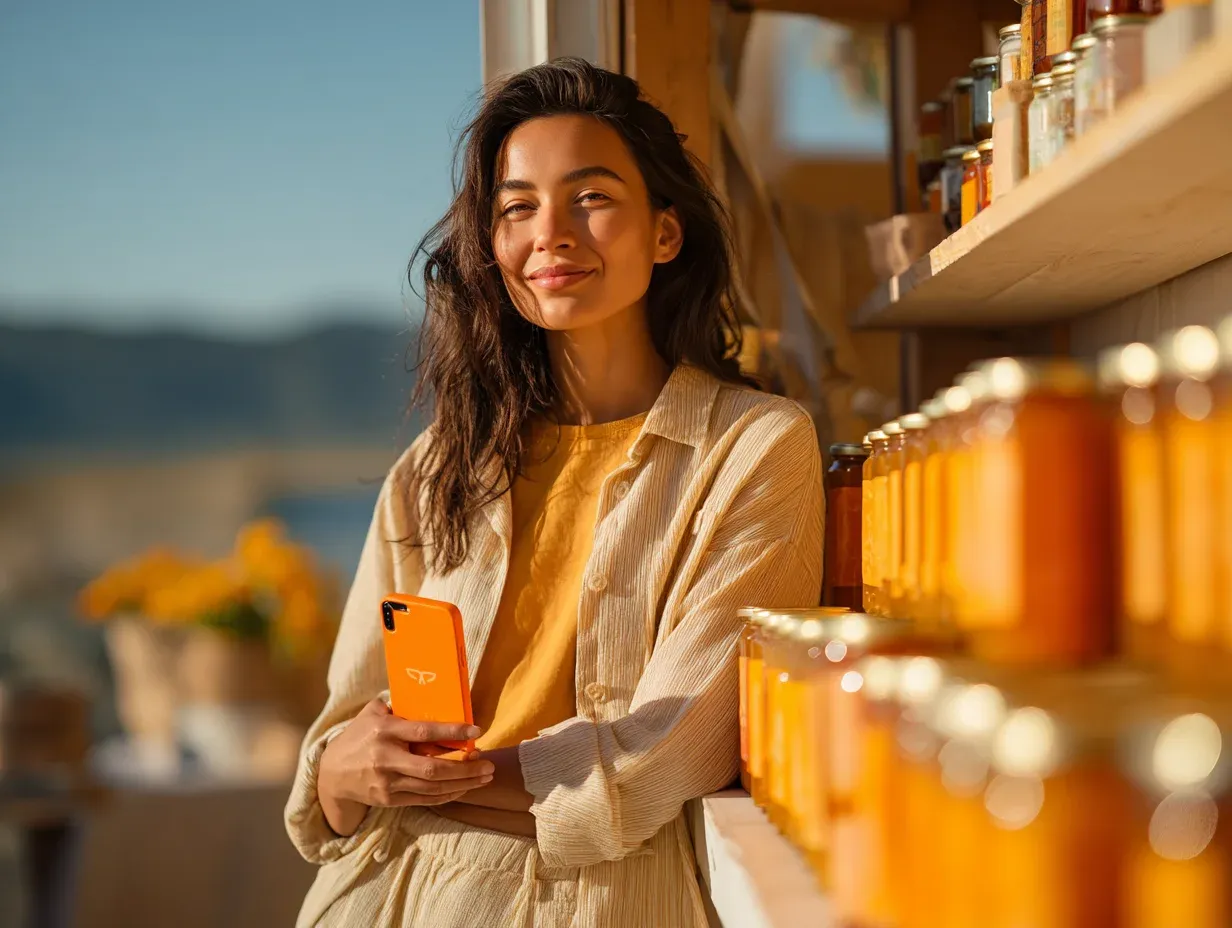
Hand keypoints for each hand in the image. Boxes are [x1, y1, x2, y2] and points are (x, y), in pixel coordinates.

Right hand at [317, 699, 492, 835]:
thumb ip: (398, 705)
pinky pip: (425, 799)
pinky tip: (464, 787)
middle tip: (489, 764)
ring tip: (485, 777)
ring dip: (463, 783)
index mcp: (384, 731)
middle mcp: (386, 758)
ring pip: (432, 787)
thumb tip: (431, 694)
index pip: (423, 732)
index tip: (476, 730)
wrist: (331, 774)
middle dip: (465, 768)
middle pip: (433, 768)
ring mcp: (387, 782)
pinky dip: (448, 794)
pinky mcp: (389, 800)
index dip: (452, 731)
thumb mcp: (372, 714)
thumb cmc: (359, 737)